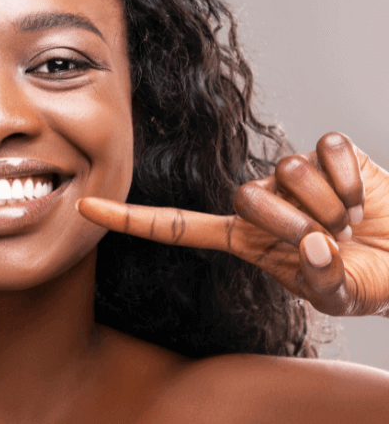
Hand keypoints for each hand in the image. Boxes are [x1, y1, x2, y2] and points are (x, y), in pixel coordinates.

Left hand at [77, 132, 388, 316]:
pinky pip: (326, 151)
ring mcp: (290, 173)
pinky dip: (351, 180)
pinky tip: (361, 196)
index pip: (176, 226)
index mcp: (243, 239)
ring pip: (287, 171)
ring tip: (347, 220)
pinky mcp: (327, 151)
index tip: (85, 208)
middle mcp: (259, 200)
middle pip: (244, 195)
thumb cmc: (363, 279)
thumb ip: (320, 279)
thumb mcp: (336, 294)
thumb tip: (313, 246)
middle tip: (327, 238)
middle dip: (291, 223)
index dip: (131, 219)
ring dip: (328, 205)